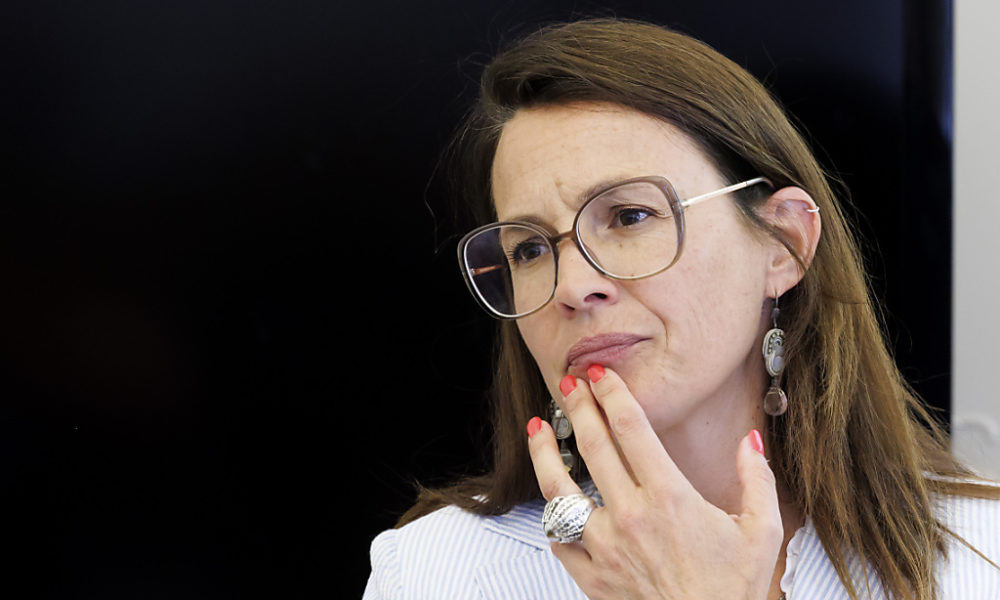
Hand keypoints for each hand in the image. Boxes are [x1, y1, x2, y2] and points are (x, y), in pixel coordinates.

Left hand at [527, 365, 783, 599]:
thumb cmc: (733, 591)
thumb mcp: (761, 532)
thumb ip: (756, 479)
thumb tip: (750, 440)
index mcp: (669, 498)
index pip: (631, 428)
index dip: (612, 394)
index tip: (600, 374)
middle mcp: (630, 517)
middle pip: (592, 446)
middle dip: (577, 407)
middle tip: (568, 383)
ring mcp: (605, 547)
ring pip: (559, 490)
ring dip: (543, 452)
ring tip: (536, 428)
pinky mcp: (591, 577)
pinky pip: (559, 540)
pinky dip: (553, 518)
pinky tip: (553, 501)